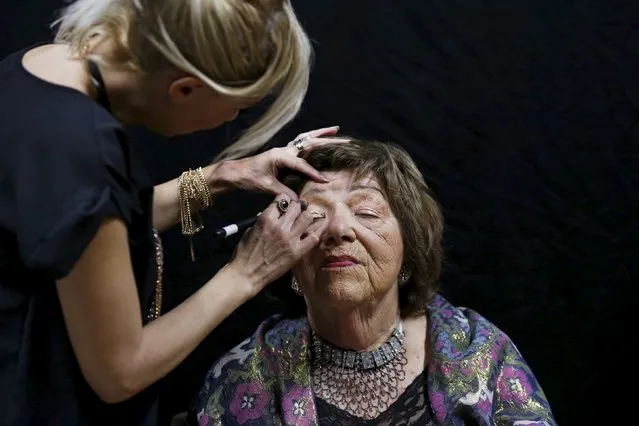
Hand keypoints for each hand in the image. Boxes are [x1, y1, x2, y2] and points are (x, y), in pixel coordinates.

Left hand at [215, 126, 348, 199]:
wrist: (234, 173)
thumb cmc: (248, 178)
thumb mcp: (266, 187)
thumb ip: (283, 193)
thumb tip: (298, 201)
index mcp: (280, 156)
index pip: (301, 165)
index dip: (314, 174)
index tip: (325, 181)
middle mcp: (284, 150)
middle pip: (309, 142)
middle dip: (327, 140)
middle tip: (345, 139)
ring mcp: (284, 150)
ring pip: (305, 139)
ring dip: (321, 134)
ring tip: (336, 129)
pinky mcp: (283, 155)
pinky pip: (301, 145)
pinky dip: (312, 140)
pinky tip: (320, 139)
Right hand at [228, 194, 323, 293]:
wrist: (247, 274)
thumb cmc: (244, 253)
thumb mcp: (251, 230)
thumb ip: (263, 219)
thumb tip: (273, 213)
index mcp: (266, 218)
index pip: (282, 200)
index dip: (285, 199)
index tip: (287, 202)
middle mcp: (280, 226)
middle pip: (296, 207)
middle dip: (297, 206)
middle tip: (297, 211)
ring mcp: (291, 239)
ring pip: (307, 218)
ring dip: (306, 216)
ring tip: (305, 220)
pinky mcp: (297, 252)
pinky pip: (313, 237)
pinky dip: (315, 232)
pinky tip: (314, 231)